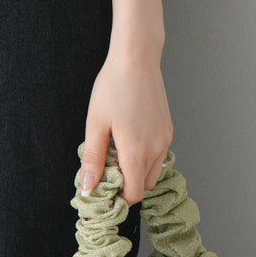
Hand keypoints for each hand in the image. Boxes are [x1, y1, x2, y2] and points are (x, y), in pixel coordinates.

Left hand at [78, 45, 172, 203]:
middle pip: (143, 185)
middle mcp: (156, 148)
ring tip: (116, 150)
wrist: (137, 58)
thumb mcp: (96, 123)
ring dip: (136, 170)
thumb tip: (87, 188)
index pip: (133, 194)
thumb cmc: (113, 86)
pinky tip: (129, 137)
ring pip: (153, 171)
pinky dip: (145, 156)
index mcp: (136, 151)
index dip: (118, 198)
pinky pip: (159, 155)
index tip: (103, 190)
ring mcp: (165, 139)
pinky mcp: (168, 129)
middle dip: (126, 184)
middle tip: (106, 167)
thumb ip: (92, 158)